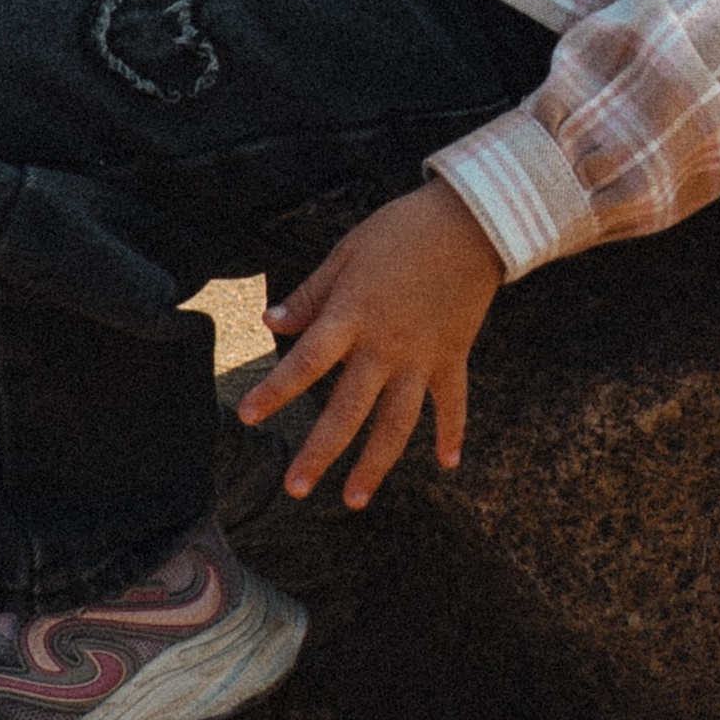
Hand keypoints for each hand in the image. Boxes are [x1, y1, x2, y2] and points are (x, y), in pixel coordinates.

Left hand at [237, 182, 503, 508]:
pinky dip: (453, 433)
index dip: (274, 391)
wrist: (472, 220)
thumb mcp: (348, 253)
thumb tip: (270, 321)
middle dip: (320, 452)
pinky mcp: (453, 356)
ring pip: (397, 423)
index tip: (247, 417)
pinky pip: (453, 403)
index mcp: (352, 317)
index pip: (305, 362)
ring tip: (354, 499)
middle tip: (296, 489)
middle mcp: (385, 347)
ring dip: (375, 463)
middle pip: (347, 410)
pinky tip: (448, 463)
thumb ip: (311, 295)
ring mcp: (422, 358)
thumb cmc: (403, 230)